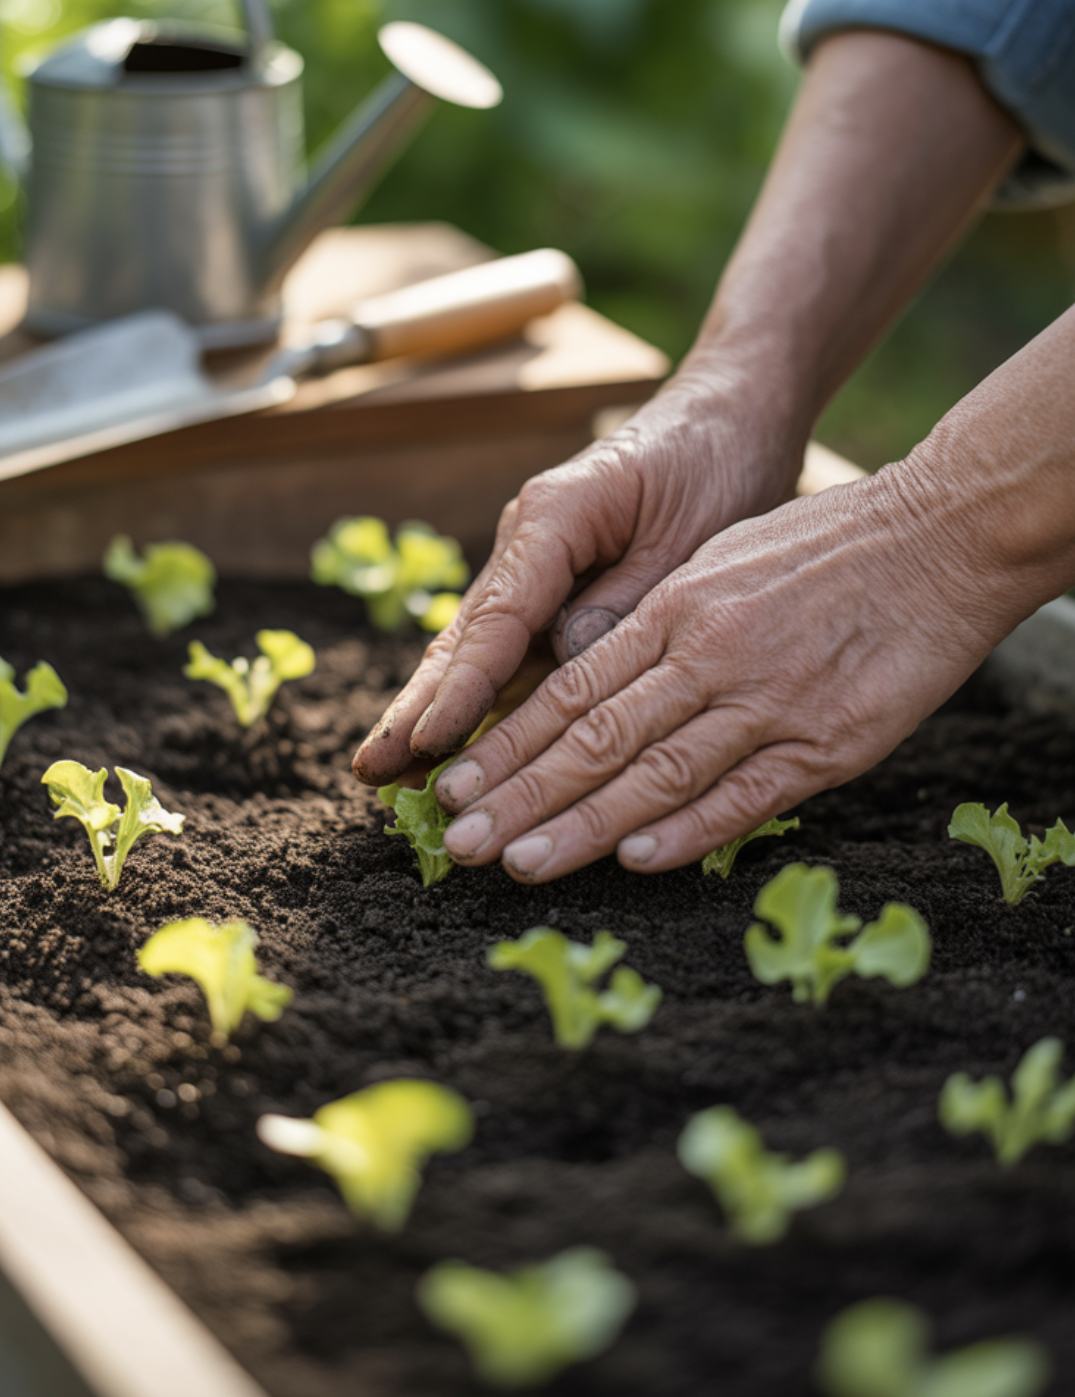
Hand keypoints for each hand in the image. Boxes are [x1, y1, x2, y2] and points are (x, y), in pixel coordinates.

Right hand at [351, 366, 808, 785]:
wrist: (729, 416)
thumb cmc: (715, 465)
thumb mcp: (689, 539)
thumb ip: (626, 605)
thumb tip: (569, 672)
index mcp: (553, 516)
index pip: (498, 617)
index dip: (463, 687)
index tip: (430, 741)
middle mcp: (526, 541)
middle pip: (463, 635)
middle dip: (416, 706)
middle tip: (370, 768)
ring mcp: (532, 564)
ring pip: (474, 647)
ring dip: (432, 707)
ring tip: (385, 768)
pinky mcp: (552, 584)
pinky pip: (509, 647)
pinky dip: (478, 693)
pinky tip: (446, 741)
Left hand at [427, 465, 1013, 882]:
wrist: (940, 534)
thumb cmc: (825, 547)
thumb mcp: (720, 562)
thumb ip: (656, 625)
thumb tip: (587, 674)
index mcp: (675, 609)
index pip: (572, 690)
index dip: (510, 742)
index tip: (456, 783)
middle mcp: (708, 653)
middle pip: (595, 737)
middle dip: (520, 795)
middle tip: (460, 841)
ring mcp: (768, 699)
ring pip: (656, 772)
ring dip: (582, 824)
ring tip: (519, 862)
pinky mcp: (828, 740)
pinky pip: (746, 794)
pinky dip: (688, 830)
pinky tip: (635, 860)